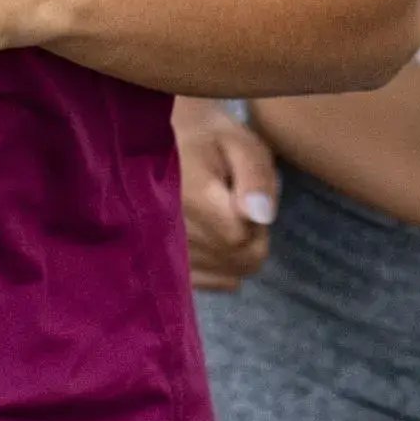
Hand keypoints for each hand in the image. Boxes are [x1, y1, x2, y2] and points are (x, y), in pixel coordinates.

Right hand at [177, 100, 277, 290]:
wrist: (157, 142)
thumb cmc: (206, 138)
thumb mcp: (241, 143)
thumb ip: (256, 177)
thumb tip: (262, 217)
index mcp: (193, 198)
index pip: (242, 238)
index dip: (256, 222)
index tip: (247, 196)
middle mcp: (171, 231)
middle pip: (238, 260)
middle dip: (250, 237)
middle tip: (236, 204)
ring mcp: (161, 252)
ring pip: (226, 274)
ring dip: (234, 251)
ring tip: (219, 216)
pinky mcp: (160, 264)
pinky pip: (207, 283)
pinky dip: (218, 267)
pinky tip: (212, 238)